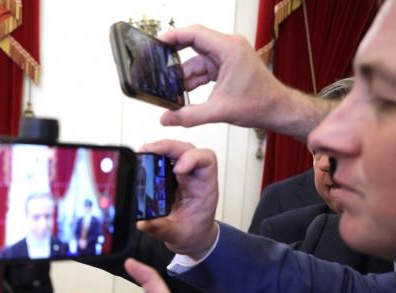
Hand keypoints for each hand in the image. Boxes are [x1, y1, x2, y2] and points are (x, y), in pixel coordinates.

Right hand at [136, 140, 218, 257]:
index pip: (206, 160)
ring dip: (161, 147)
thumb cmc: (192, 232)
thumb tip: (143, 222)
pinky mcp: (172, 176)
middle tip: (148, 150)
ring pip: (177, 149)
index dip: (192, 158)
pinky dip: (154, 154)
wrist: (192, 236)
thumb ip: (161, 229)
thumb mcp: (177, 235)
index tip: (176, 170)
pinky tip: (143, 158)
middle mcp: (195, 176)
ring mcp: (184, 174)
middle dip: (169, 146)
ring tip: (143, 151)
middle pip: (187, 149)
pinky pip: (166, 158)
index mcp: (204, 187)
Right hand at [157, 24, 325, 138]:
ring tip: (169, 90)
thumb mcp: (219, 111)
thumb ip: (189, 116)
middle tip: (156, 65)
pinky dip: (192, 80)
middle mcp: (228, 48)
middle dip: (174, 57)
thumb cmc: (260, 103)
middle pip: (193, 45)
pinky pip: (203, 69)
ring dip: (183, 76)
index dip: (174, 36)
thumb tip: (166, 119)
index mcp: (229, 49)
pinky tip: (182, 93)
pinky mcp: (226, 66)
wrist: (277, 110)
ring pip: (196, 60)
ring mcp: (227, 56)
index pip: (195, 34)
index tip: (157, 42)